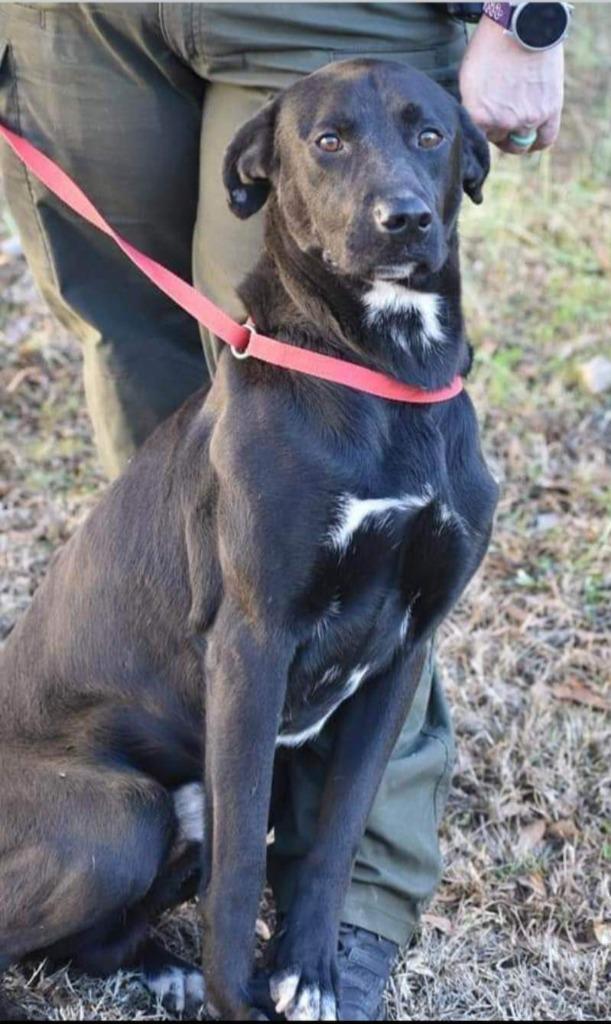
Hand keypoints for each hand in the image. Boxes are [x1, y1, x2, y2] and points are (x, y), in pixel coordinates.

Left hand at [459, 15, 563, 154]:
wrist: (523, 24)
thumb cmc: (492, 46)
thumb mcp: (469, 79)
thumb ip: (472, 108)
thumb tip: (476, 128)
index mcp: (478, 116)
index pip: (476, 140)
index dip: (480, 131)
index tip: (483, 124)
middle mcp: (502, 123)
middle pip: (498, 141)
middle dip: (498, 132)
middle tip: (501, 117)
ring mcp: (527, 119)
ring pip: (520, 144)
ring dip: (517, 137)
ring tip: (516, 123)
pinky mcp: (549, 111)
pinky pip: (545, 140)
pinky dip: (538, 141)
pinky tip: (533, 136)